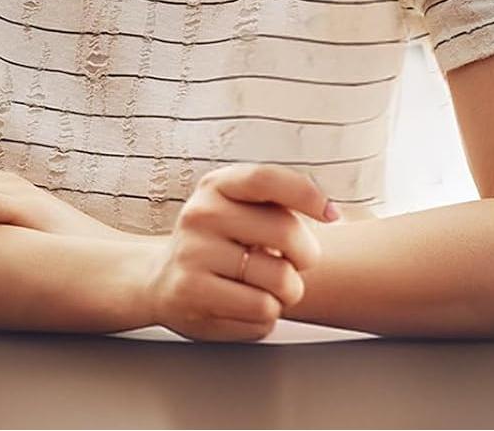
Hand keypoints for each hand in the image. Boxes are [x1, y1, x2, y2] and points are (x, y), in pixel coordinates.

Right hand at [137, 163, 339, 341]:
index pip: (266, 178)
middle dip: (305, 257)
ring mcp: (193, 252)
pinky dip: (265, 316)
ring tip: (263, 287)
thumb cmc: (220, 243)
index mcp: (216, 186)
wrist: (163, 280)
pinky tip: (242, 305)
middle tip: (291, 263)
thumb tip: (330, 211)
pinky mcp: (192, 292)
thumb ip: (275, 203)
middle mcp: (201, 213)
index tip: (331, 215)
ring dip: (287, 293)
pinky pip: (263, 312)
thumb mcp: (237, 209)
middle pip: (287, 233)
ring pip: (281, 280)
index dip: (306, 194)